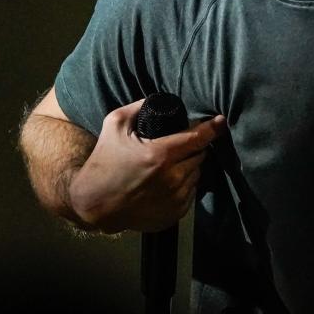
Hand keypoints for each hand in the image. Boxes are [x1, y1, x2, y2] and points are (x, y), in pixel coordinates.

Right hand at [69, 97, 225, 232]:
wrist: (93, 203)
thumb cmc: (103, 162)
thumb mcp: (114, 125)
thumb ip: (138, 106)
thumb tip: (159, 98)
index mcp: (159, 155)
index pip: (198, 138)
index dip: (213, 128)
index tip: (221, 122)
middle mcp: (171, 178)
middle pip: (199, 156)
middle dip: (193, 148)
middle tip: (177, 146)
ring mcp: (174, 199)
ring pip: (197, 175)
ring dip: (189, 166)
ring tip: (169, 165)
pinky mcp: (175, 214)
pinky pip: (191, 193)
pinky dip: (185, 185)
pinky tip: (168, 182)